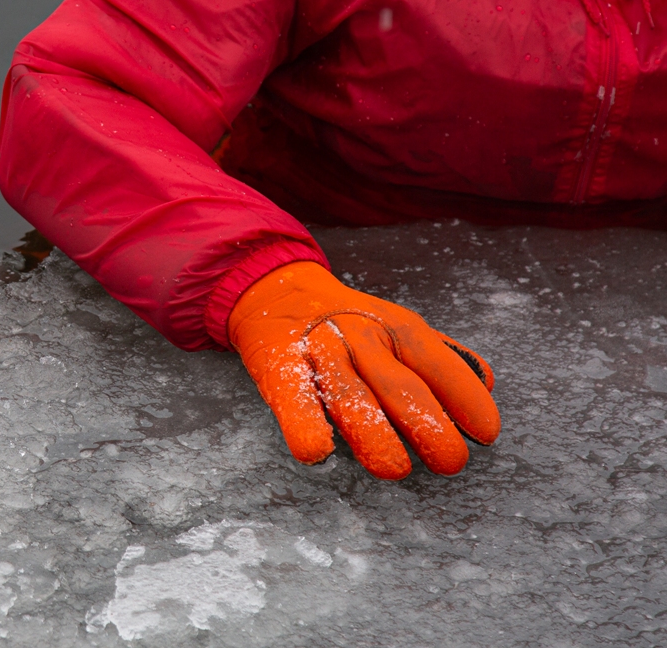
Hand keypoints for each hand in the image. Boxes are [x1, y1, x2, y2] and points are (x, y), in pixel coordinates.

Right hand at [228, 261, 499, 478]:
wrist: (273, 293)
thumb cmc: (347, 323)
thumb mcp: (396, 325)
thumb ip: (441, 355)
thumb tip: (487, 383)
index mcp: (395, 327)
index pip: (437, 362)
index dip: (465, 397)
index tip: (485, 433)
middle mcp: (360, 336)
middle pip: (399, 385)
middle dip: (429, 427)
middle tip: (450, 461)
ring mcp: (318, 352)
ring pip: (350, 397)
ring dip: (374, 436)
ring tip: (394, 469)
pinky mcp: (278, 370)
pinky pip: (293, 401)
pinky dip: (305, 426)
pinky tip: (318, 451)